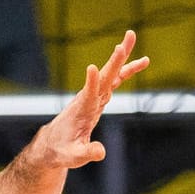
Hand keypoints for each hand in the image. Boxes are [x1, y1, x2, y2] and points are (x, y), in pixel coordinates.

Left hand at [34, 30, 149, 169]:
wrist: (52, 144)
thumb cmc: (61, 151)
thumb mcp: (72, 157)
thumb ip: (86, 153)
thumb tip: (101, 152)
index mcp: (81, 112)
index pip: (87, 96)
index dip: (90, 83)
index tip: (92, 68)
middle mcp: (87, 100)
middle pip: (103, 77)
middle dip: (115, 60)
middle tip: (126, 38)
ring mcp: (93, 97)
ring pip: (110, 74)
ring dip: (122, 57)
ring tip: (131, 36)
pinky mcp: (98, 98)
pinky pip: (115, 81)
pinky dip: (127, 71)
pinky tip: (143, 61)